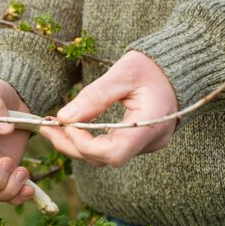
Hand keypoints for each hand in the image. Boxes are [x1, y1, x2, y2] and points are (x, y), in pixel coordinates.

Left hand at [40, 50, 177, 166]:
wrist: (178, 67)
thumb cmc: (153, 66)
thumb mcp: (123, 73)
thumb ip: (94, 96)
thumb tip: (64, 117)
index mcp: (152, 124)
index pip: (113, 152)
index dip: (84, 144)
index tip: (66, 124)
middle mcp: (150, 141)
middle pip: (104, 158)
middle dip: (71, 144)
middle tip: (46, 126)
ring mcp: (145, 144)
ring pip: (103, 157)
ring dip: (74, 144)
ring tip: (52, 126)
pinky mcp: (137, 142)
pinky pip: (107, 149)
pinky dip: (86, 141)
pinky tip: (69, 126)